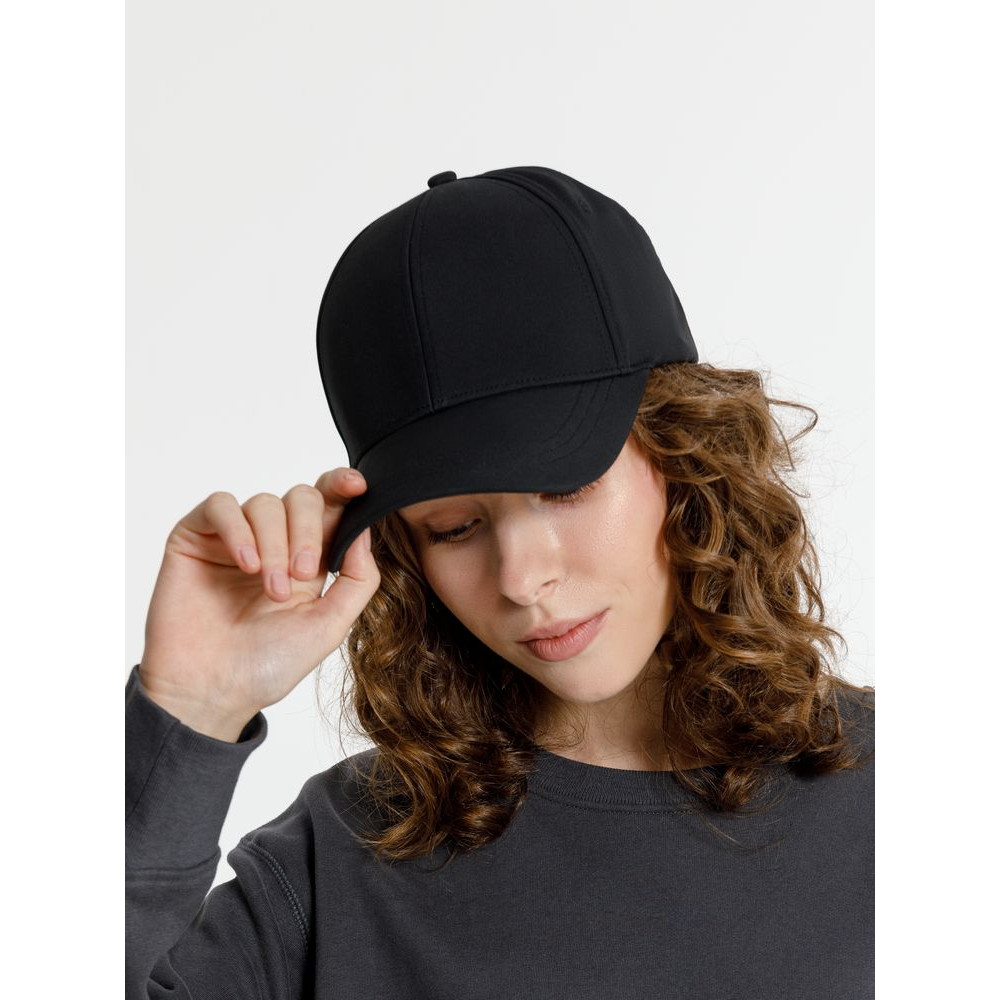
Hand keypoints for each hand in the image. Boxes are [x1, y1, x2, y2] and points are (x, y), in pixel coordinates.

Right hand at [138, 468, 378, 736]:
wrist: (211, 690)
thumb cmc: (268, 664)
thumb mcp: (329, 626)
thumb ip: (357, 579)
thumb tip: (366, 530)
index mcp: (310, 557)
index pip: (330, 506)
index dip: (344, 487)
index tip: (357, 486)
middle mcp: (274, 541)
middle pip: (302, 497)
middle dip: (308, 530)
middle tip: (302, 572)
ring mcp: (234, 537)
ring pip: (264, 502)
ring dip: (274, 542)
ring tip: (269, 586)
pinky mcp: (196, 537)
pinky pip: (221, 505)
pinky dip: (238, 528)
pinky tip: (245, 563)